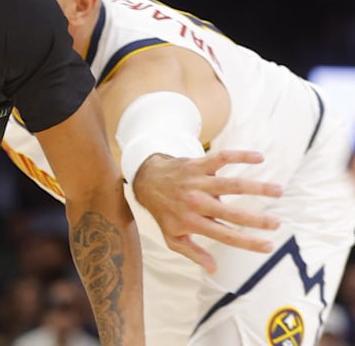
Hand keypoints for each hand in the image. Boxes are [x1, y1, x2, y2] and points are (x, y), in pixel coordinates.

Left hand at [132, 150, 282, 273]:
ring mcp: (197, 182)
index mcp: (192, 222)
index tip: (269, 246)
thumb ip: (192, 252)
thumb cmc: (164, 212)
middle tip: (277, 223)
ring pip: (231, 185)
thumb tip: (213, 269)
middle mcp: (195, 203)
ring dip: (257, 187)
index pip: (225, 236)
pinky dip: (240, 156)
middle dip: (257, 220)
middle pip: (231, 213)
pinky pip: (220, 158)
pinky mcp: (197, 165)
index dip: (248, 242)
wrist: (146, 181)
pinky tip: (260, 157)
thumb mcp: (172, 237)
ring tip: (278, 190)